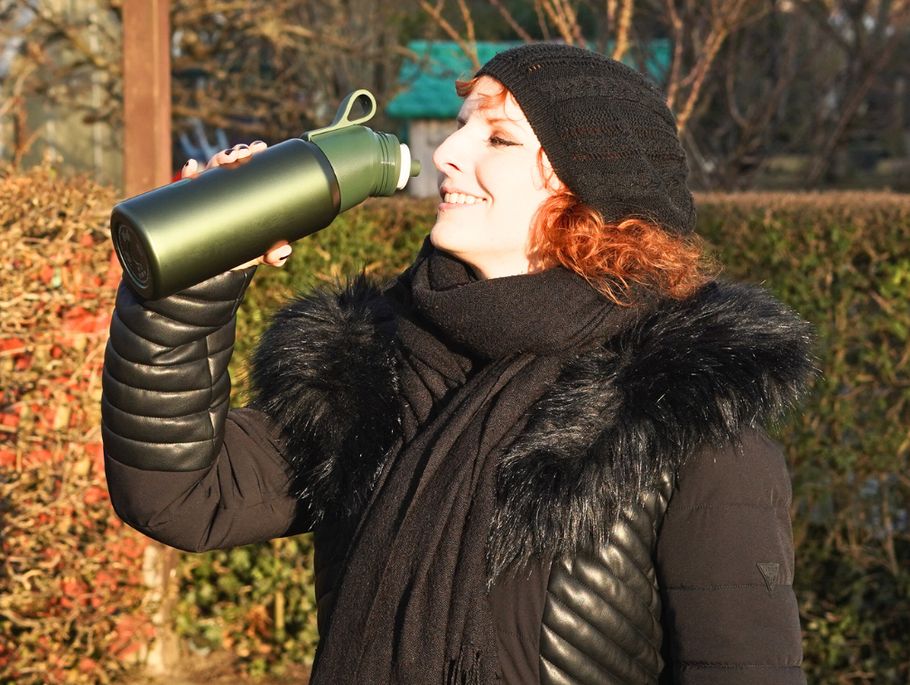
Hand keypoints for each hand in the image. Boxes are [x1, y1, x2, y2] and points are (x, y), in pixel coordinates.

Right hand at [180, 141, 292, 269]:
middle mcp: (222, 189)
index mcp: (240, 192)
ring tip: (227, 159)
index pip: (247, 166)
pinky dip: (188, 173)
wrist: (208, 269)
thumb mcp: (253, 252)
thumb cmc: (234, 254)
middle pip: (230, 162)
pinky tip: (192, 167)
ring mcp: (205, 194)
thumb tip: (283, 251)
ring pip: (210, 169)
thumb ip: (270, 254)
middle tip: (244, 155)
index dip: (253, 153)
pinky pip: (184, 186)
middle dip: (236, 152)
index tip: (260, 148)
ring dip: (218, 158)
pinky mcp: (187, 203)